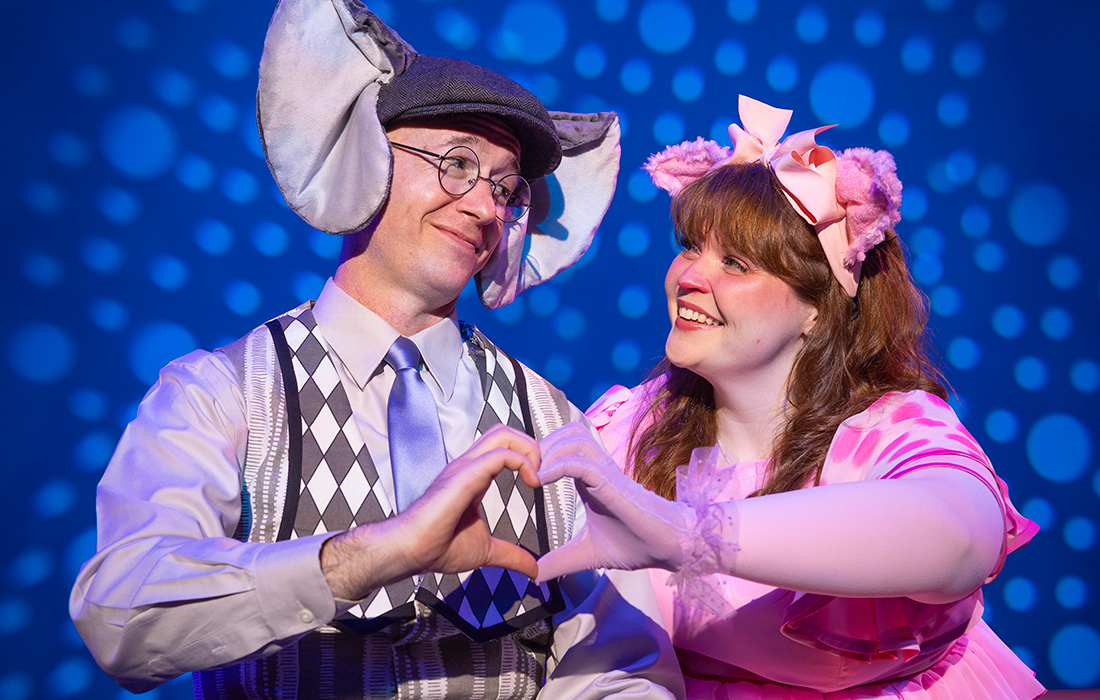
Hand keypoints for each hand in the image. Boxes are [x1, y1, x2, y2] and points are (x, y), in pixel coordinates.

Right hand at [322, 424, 540, 599]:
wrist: (410, 551)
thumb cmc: (437, 547)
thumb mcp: (486, 551)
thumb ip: (511, 556)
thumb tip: (534, 569)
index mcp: (473, 477)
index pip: (504, 448)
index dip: (528, 457)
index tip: (541, 482)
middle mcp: (469, 466)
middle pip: (505, 433)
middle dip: (532, 446)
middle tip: (543, 475)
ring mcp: (465, 468)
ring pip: (503, 435)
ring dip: (529, 449)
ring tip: (538, 476)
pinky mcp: (465, 475)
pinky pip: (499, 455)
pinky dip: (523, 462)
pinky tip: (532, 482)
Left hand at [534, 422, 695, 582]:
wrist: (668, 547)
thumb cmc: (635, 544)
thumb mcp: (587, 554)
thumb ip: (560, 561)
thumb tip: (535, 575)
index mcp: (589, 479)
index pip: (563, 446)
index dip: (540, 452)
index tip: (521, 475)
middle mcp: (597, 469)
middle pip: (566, 433)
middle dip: (541, 445)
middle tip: (523, 470)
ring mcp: (606, 473)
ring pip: (574, 438)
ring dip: (549, 450)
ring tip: (532, 475)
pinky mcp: (613, 483)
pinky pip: (582, 463)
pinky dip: (558, 466)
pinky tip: (541, 481)